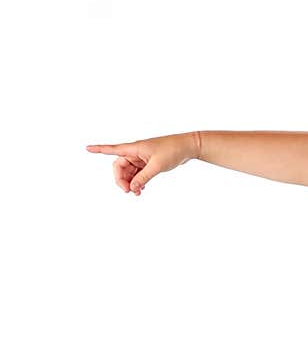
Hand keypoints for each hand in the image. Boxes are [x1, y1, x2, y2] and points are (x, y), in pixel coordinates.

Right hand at [85, 131, 199, 194]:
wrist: (187, 147)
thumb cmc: (172, 151)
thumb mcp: (156, 167)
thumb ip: (143, 178)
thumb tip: (132, 188)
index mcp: (134, 148)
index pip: (113, 149)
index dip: (99, 149)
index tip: (87, 148)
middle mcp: (135, 152)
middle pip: (120, 166)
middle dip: (121, 180)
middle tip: (128, 192)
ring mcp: (141, 157)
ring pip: (129, 172)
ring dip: (130, 183)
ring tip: (137, 194)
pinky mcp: (148, 162)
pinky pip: (137, 174)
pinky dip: (137, 182)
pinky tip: (140, 190)